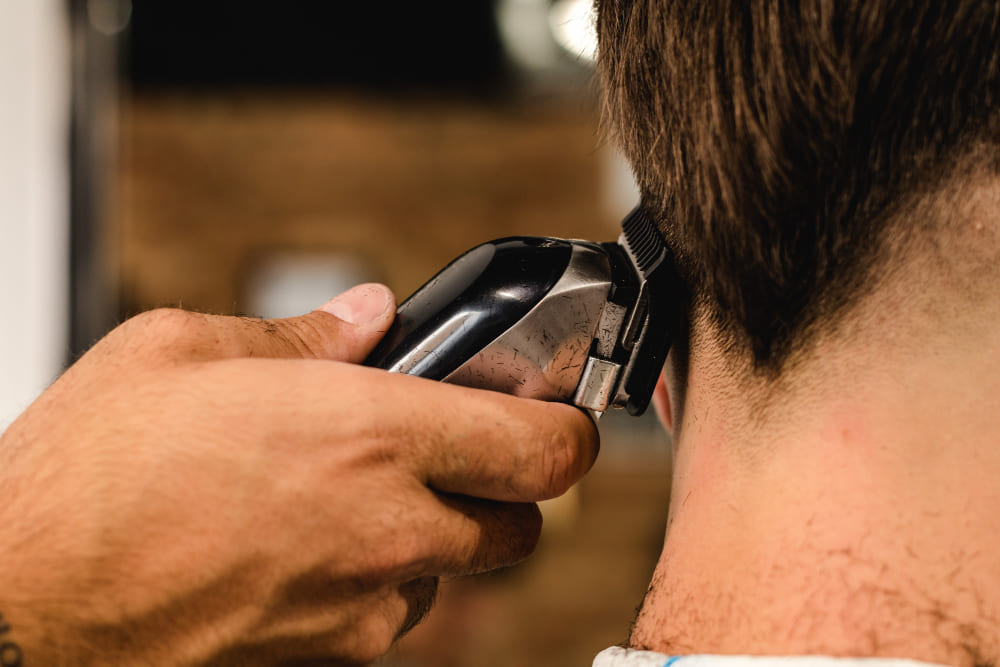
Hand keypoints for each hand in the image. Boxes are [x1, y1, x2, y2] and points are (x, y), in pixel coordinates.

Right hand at [0, 284, 598, 665]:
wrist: (19, 602)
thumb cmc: (90, 474)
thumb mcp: (186, 352)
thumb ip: (301, 336)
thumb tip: (366, 317)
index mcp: (371, 432)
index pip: (545, 448)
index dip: (568, 431)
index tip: (556, 416)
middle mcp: (387, 526)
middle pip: (523, 523)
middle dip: (505, 487)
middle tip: (454, 450)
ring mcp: (361, 604)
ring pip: (457, 573)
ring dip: (437, 535)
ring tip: (359, 497)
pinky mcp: (325, 656)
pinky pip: (390, 616)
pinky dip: (381, 581)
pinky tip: (312, 548)